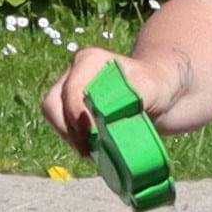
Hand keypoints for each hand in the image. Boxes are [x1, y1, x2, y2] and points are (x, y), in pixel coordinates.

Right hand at [40, 48, 184, 159]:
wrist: (157, 94)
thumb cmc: (155, 86)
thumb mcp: (151, 87)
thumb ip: (133, 95)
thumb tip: (109, 116)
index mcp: (90, 61)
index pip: (71, 90)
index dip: (77, 114)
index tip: (92, 134)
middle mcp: (74, 72)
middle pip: (53, 104)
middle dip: (68, 130)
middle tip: (89, 149)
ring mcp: (69, 90)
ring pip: (53, 117)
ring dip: (69, 137)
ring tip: (92, 151)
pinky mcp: (70, 109)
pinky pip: (61, 126)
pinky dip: (73, 140)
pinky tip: (92, 149)